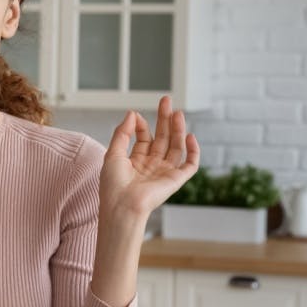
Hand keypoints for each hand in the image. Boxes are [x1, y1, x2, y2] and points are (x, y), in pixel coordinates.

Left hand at [99, 96, 199, 223]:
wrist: (122, 206)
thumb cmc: (113, 185)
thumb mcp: (113, 153)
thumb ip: (122, 133)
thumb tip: (132, 113)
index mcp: (135, 162)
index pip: (144, 138)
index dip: (140, 125)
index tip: (136, 116)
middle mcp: (151, 166)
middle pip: (162, 138)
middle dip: (164, 119)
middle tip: (166, 100)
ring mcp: (164, 172)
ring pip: (176, 146)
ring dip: (178, 129)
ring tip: (177, 113)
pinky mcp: (176, 180)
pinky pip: (190, 164)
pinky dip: (193, 151)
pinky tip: (190, 136)